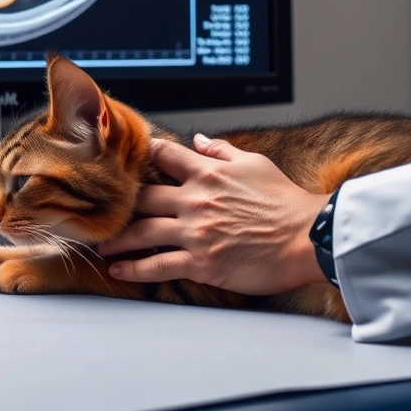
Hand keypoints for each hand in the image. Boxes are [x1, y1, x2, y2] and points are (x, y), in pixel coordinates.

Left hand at [96, 135, 327, 295]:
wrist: (308, 237)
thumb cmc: (286, 202)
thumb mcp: (255, 164)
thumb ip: (221, 151)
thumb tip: (198, 139)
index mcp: (208, 173)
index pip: (164, 156)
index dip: (145, 157)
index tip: (130, 165)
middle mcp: (195, 200)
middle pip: (143, 197)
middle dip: (120, 205)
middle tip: (105, 212)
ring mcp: (195, 233)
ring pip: (142, 232)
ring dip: (117, 239)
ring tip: (102, 244)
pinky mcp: (201, 262)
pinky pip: (157, 266)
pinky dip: (133, 269)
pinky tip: (117, 270)